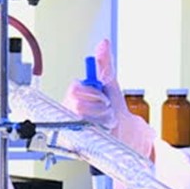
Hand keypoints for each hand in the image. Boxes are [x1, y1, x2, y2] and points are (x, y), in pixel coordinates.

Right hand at [62, 39, 155, 159]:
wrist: (121, 135)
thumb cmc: (112, 110)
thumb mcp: (110, 86)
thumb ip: (104, 65)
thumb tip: (103, 43)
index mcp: (74, 96)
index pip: (75, 90)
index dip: (93, 95)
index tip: (105, 99)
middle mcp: (68, 111)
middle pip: (78, 107)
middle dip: (99, 109)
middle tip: (108, 112)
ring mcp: (69, 128)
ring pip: (83, 122)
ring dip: (101, 123)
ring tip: (108, 124)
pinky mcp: (72, 145)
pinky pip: (80, 139)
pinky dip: (97, 137)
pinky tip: (102, 135)